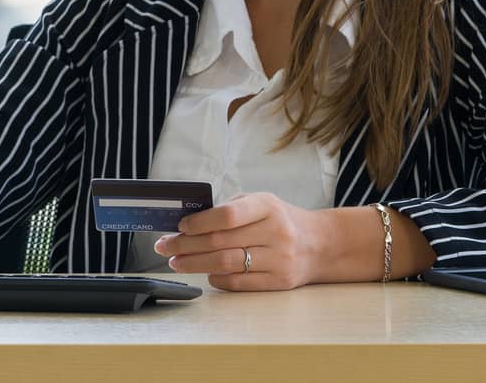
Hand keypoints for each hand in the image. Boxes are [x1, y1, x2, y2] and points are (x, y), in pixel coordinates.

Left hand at [151, 191, 323, 290]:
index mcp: (267, 206)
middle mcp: (276, 232)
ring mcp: (279, 259)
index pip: (227, 215)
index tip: (179, 227)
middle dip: (185, 245)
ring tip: (176, 262)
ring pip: (226, 264)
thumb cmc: (280, 220)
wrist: (320, 244)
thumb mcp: (260, 203)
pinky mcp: (279, 281)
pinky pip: (239, 283)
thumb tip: (187, 223)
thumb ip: (229, 209)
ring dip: (194, 264)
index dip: (198, 222)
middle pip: (220, 242)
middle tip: (165, 247)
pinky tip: (205, 273)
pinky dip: (216, 278)